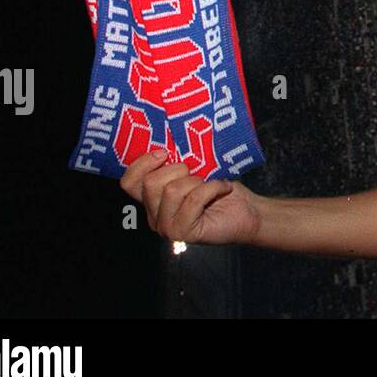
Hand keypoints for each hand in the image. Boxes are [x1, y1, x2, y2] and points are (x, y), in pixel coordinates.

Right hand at [121, 150, 261, 245]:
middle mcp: (154, 215)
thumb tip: (170, 142)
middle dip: (179, 170)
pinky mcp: (183, 233)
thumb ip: (177, 162)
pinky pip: (193, 200)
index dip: (142, 163)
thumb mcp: (197, 168)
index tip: (165, 152)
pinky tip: (224, 188)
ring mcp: (167, 227)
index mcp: (152, 198)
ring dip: (197, 181)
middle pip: (150, 183)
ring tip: (210, 184)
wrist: (248, 211)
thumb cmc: (222, 187)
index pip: (128, 182)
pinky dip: (213, 188)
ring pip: (171, 191)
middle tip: (198, 173)